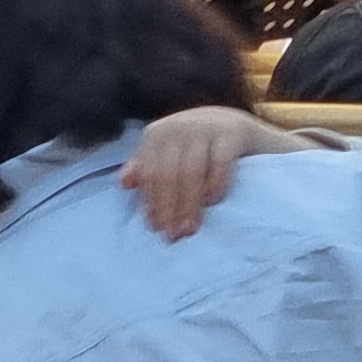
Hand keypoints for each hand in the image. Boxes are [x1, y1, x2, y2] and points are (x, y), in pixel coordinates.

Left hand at [123, 107, 317, 240]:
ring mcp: (206, 126)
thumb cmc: (197, 149)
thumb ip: (147, 166)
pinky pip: (220, 162)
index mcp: (157, 133)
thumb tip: (123, 184)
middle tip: (173, 235)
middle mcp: (178, 126)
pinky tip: (212, 202)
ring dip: (189, 204)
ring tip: (189, 228)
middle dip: (169, 207)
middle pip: (168, 173)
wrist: (238, 127)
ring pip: (191, 171)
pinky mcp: (232, 132)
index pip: (149, 171)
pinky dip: (214, 184)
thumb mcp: (169, 153)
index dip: (151, 200)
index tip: (155, 227)